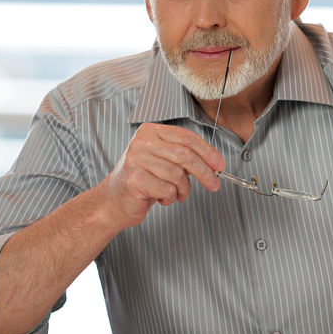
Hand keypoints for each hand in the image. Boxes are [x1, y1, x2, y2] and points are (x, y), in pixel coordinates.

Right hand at [101, 123, 225, 228]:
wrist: (112, 202)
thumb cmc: (141, 181)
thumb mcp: (161, 160)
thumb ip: (182, 155)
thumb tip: (213, 162)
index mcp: (150, 131)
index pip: (186, 137)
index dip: (208, 152)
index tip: (219, 165)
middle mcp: (141, 142)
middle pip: (186, 155)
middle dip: (205, 172)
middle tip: (214, 184)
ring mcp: (136, 160)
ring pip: (178, 175)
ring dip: (183, 190)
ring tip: (176, 194)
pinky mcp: (135, 179)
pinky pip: (168, 190)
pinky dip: (170, 198)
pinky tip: (160, 198)